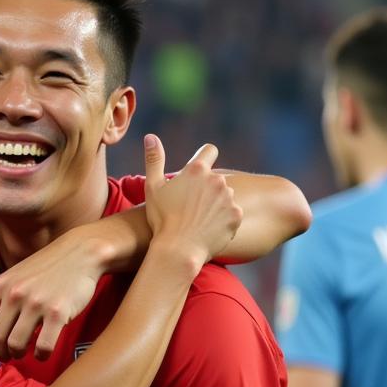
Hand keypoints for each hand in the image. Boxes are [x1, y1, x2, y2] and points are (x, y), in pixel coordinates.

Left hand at [0, 231, 104, 359]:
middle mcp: (14, 294)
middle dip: (0, 352)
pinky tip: (44, 352)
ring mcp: (35, 303)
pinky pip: (43, 346)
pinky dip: (41, 355)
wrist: (81, 253)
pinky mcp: (57, 312)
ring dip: (18, 354)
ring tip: (25, 352)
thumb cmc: (48, 268)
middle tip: (7, 355)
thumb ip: (1, 298)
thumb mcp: (16, 276)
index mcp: (0, 285)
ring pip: (16, 344)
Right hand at [144, 135, 242, 270]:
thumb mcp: (153, 188)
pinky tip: (208, 231)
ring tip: (198, 222)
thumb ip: (154, 160)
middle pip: (216, 178)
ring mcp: (229, 198)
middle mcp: (217, 180)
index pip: (209, 150)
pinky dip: (222, 221)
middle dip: (207, 189)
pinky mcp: (236, 216)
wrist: (177, 251)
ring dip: (215, 205)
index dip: (204, 158)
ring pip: (225, 197)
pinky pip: (232, 215)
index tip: (197, 171)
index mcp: (197, 170)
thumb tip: (150, 136)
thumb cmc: (161, 220)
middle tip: (190, 208)